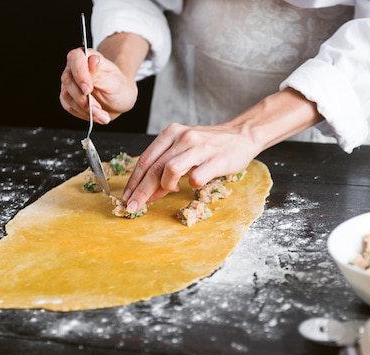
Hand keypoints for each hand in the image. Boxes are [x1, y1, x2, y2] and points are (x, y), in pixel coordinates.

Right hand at [59, 47, 138, 123]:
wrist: (120, 100)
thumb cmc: (119, 87)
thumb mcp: (115, 82)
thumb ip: (101, 74)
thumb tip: (92, 59)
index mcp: (87, 57)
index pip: (75, 58)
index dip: (79, 74)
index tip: (88, 89)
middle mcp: (75, 68)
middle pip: (68, 81)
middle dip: (84, 99)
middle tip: (99, 108)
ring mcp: (70, 83)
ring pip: (67, 96)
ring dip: (85, 109)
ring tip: (103, 114)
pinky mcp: (68, 97)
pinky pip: (69, 107)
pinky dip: (83, 114)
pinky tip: (97, 115)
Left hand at [122, 123, 261, 213]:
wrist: (243, 135)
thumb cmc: (212, 144)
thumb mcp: (185, 147)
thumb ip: (167, 164)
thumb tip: (149, 191)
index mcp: (172, 132)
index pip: (146, 159)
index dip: (134, 180)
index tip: (127, 197)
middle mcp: (183, 137)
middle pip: (154, 167)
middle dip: (141, 190)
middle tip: (134, 206)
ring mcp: (200, 148)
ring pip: (170, 170)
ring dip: (166, 186)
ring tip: (173, 189)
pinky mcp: (216, 159)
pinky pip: (196, 178)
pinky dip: (192, 185)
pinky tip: (195, 183)